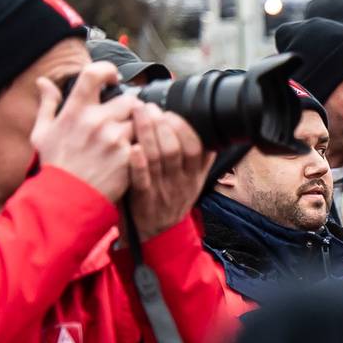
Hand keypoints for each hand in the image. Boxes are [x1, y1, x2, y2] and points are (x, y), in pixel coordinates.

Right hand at [29, 62, 135, 200]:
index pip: (93, 74)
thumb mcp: (42, 132)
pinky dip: (145, 145)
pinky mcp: (129, 156)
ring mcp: (114, 138)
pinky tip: (138, 152)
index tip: (113, 78)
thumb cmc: (56, 164)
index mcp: (75, 111)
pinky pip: (146, 142)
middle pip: (130, 100)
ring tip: (133, 136)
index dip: (107, 70)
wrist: (68, 197)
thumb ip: (47, 104)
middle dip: (132, 108)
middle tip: (128, 118)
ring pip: (141, 121)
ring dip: (141, 127)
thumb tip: (43, 81)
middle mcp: (96, 121)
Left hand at [124, 104, 210, 237]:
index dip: (184, 127)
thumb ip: (200, 162)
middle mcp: (179, 183)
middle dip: (162, 124)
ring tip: (137, 113)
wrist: (156, 237)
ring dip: (147, 134)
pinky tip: (132, 148)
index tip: (170, 112)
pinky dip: (138, 164)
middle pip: (175, 149)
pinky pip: (142, 180)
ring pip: (158, 159)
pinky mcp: (142, 200)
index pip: (195, 148)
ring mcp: (161, 191)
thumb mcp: (192, 184)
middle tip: (148, 106)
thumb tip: (209, 135)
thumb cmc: (169, 203)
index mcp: (193, 177)